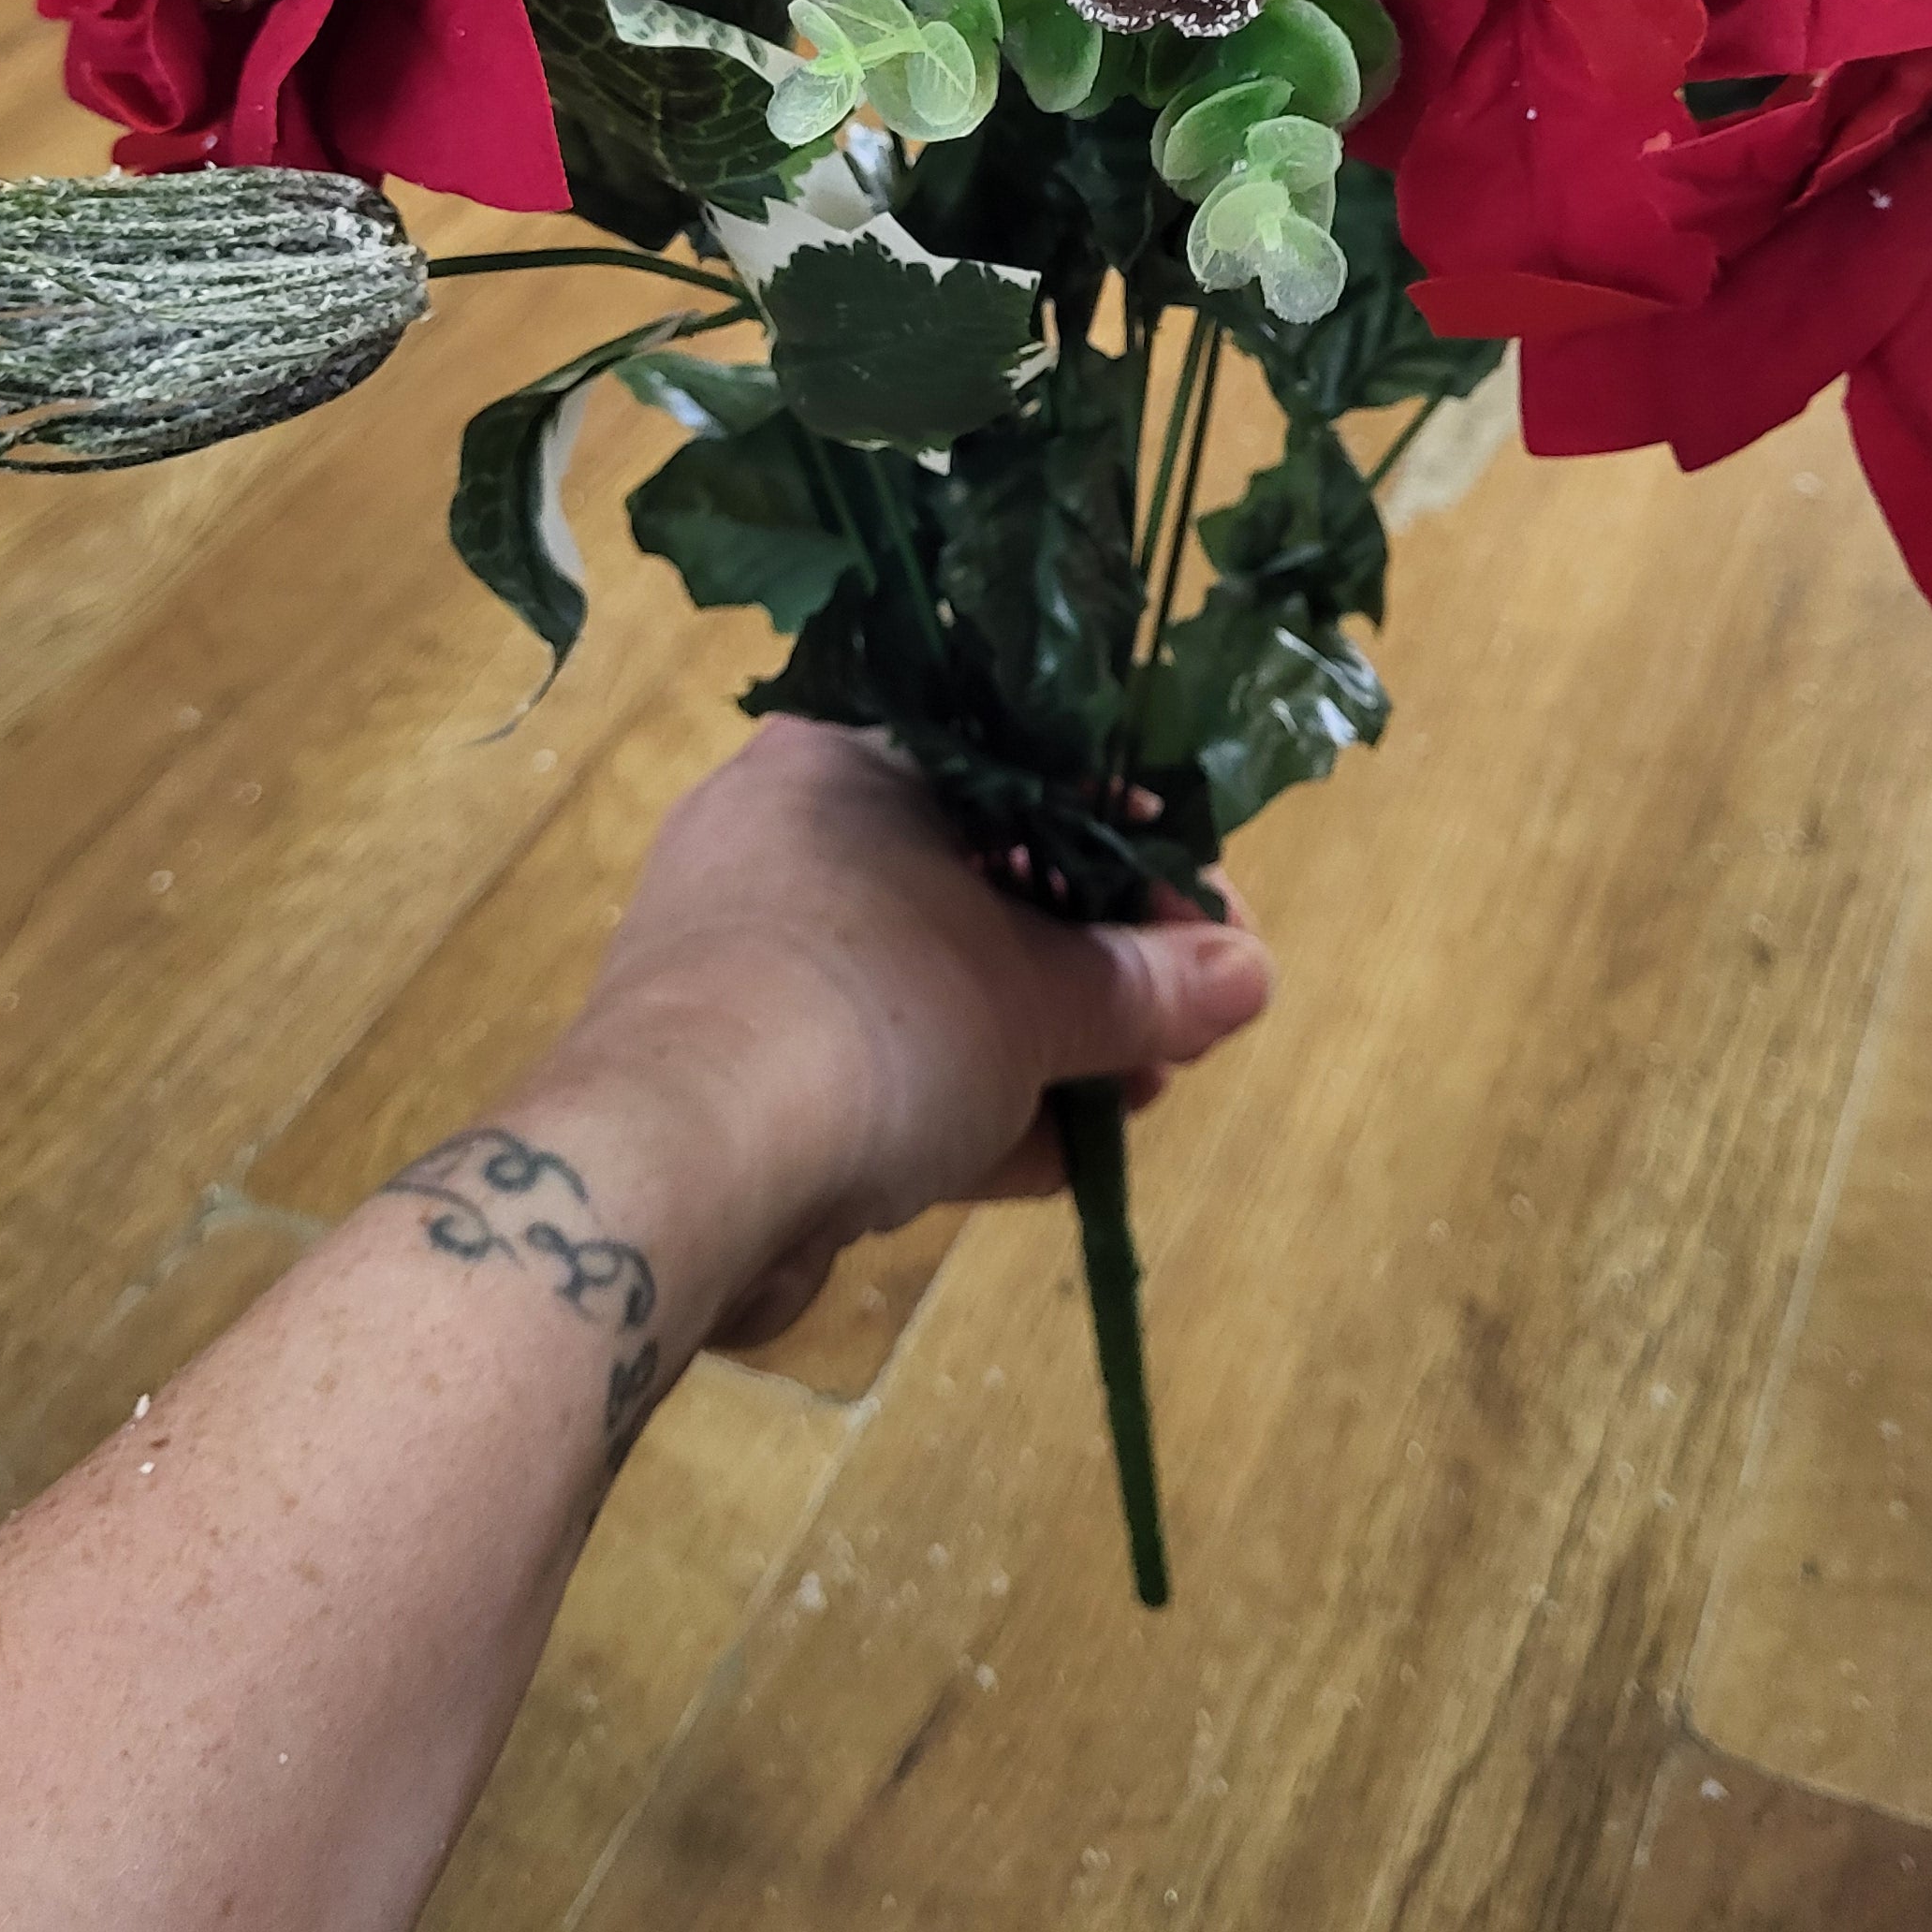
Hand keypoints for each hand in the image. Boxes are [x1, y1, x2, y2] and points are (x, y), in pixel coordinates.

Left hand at [553, 719, 1274, 1344]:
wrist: (679, 1170)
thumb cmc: (871, 1017)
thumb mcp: (1037, 996)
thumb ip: (1146, 986)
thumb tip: (1252, 972)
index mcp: (847, 761)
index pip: (1019, 774)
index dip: (1131, 846)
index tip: (1210, 920)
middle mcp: (788, 839)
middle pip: (980, 886)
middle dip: (1092, 966)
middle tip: (1185, 1025)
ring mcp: (753, 958)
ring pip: (933, 986)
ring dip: (1040, 1045)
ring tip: (1137, 1100)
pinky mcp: (737, 1070)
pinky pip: (878, 1068)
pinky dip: (964, 1105)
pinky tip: (1054, 1158)